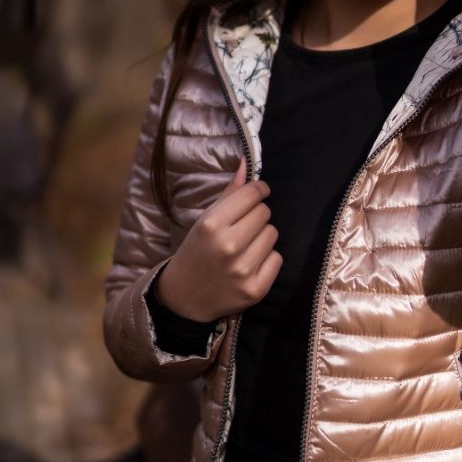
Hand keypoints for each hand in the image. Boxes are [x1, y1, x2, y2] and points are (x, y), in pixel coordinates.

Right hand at [155, 156, 282, 320]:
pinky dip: (267, 259)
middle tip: (242, 228)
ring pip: (273, 234)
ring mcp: (243, 270)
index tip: (258, 193)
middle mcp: (228, 246)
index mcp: (212, 225)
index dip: (258, 191)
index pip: (253, 194)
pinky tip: (249, 264)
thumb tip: (248, 163)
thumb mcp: (205, 220)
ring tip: (244, 247)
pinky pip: (277, 258)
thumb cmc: (196, 251)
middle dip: (256, 216)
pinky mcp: (255, 289)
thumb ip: (230, 192)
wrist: (184, 297)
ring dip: (262, 237)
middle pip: (265, 213)